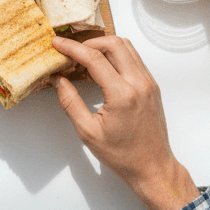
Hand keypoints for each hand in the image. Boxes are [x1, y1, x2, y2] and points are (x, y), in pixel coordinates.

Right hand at [52, 35, 198, 209]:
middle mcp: (138, 83)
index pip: (94, 58)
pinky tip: (103, 66)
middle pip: (112, 43)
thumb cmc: (122, 155)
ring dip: (103, 45)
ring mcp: (148, 82)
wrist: (153, 167)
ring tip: (86, 57)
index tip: (57, 43)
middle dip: (88, 42)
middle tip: (72, 51)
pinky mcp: (152, 85)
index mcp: (122, 95)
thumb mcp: (88, 132)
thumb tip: (58, 79)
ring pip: (125, 46)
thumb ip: (70, 102)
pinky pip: (133, 57)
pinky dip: (116, 54)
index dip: (72, 47)